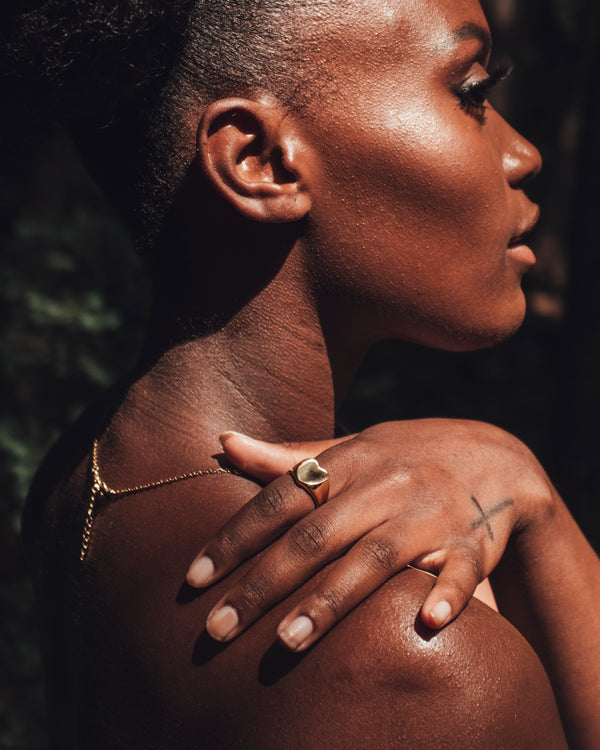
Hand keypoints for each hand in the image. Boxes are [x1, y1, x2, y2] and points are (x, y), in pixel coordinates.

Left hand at [187, 420, 552, 650]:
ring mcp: (429, 513)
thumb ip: (287, 457)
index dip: (235, 537)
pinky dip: (447, 593)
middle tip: (218, 629)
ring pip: (375, 557)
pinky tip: (426, 622)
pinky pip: (462, 568)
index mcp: (349, 462)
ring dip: (332, 599)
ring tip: (287, 641)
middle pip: (316, 535)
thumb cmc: (405, 457)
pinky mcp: (474, 540)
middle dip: (264, 582)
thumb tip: (222, 442)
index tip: (193, 581)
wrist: (494, 455)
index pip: (281, 498)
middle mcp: (384, 485)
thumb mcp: (351, 449)